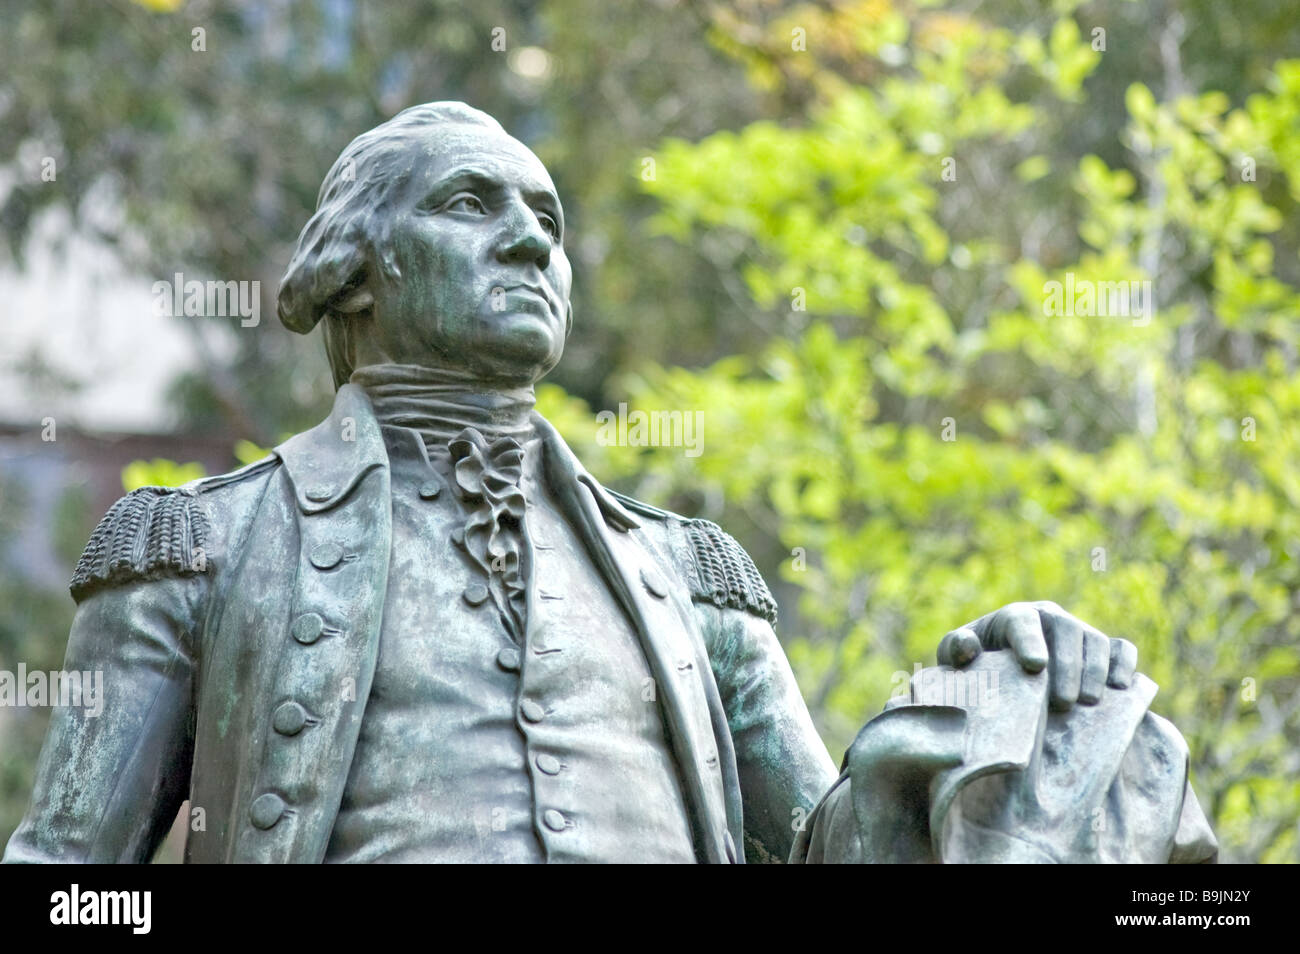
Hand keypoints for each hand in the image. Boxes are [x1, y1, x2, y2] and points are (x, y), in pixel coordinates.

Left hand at [936, 601, 1137, 710]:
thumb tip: (968, 648)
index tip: (1034, 668)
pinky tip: (1119, 689)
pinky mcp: (1102, 650)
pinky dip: (1124, 665)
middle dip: (1068, 666)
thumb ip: (954, 650)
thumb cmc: (979, 668)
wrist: (1007, 682)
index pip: (1022, 621)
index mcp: (1013, 618)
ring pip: (1095, 640)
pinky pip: (1122, 649)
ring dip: (1095, 671)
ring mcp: (1078, 633)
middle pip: (1067, 629)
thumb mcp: (955, 660)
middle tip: (1062, 703)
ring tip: (1087, 704)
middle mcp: (1050, 619)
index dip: (1029, 641)